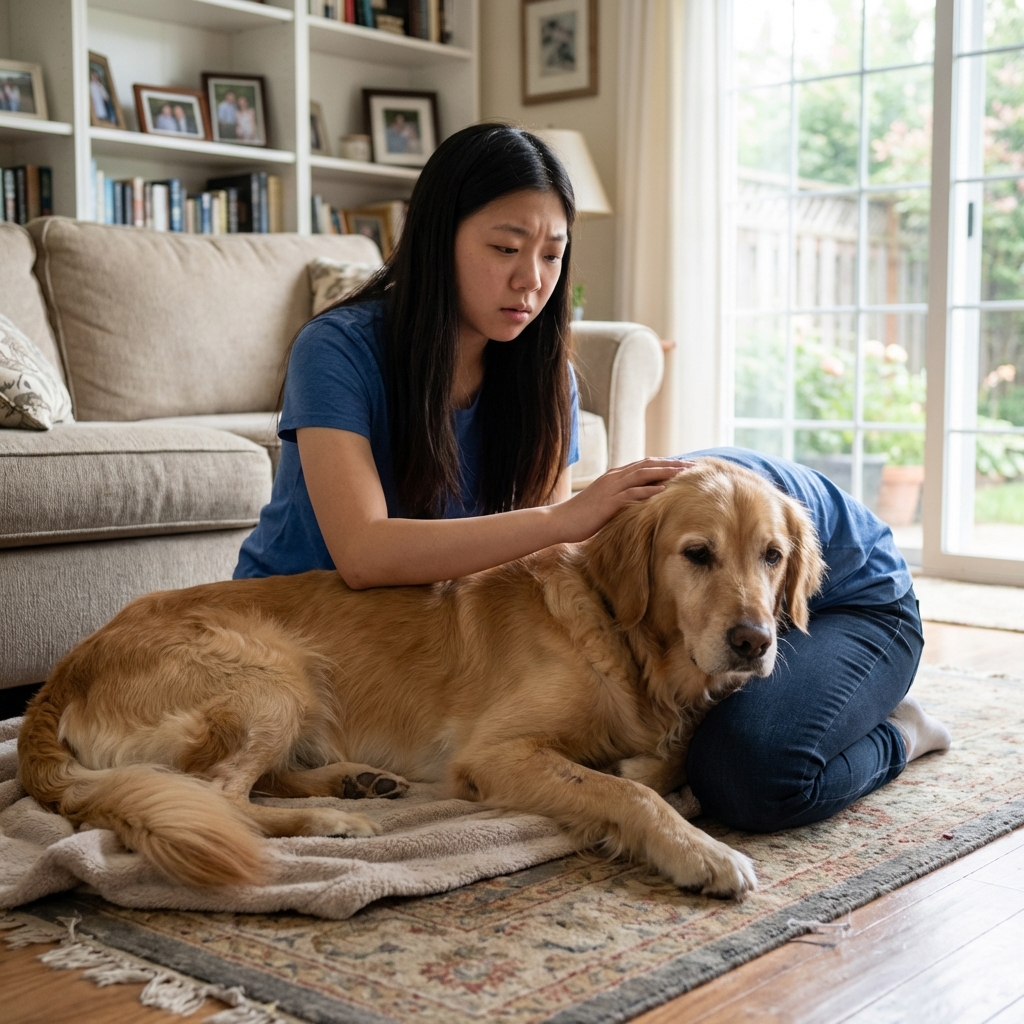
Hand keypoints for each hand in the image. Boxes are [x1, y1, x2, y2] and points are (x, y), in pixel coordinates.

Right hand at [551, 458, 693, 542]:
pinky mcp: (608, 501)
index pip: (644, 464)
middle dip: (671, 464)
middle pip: (648, 465)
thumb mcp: (604, 503)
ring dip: (665, 473)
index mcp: (614, 476)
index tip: (683, 465)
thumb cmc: (582, 516)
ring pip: (643, 474)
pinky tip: (664, 491)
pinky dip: (649, 490)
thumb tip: (638, 504)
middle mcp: (614, 477)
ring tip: (684, 473)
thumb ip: (620, 499)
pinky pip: (632, 493)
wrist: (560, 520)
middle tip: (692, 466)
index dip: (665, 463)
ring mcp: (611, 488)